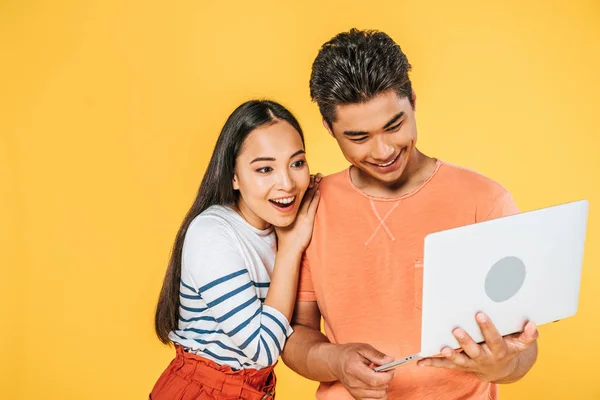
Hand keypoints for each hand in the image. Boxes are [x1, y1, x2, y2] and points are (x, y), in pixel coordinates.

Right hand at [275, 173, 321, 252]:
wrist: (289, 248)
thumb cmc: (285, 236)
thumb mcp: (281, 222)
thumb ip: (282, 214)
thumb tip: (282, 207)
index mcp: (286, 210)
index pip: (293, 193)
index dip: (300, 185)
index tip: (305, 178)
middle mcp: (293, 210)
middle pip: (301, 193)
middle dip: (308, 183)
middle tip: (313, 175)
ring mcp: (301, 215)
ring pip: (308, 197)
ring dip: (313, 188)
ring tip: (317, 179)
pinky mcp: (307, 220)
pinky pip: (312, 206)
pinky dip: (315, 198)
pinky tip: (318, 191)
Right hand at [328, 343, 394, 399]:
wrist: (335, 362)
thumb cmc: (349, 354)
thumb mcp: (363, 348)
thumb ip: (377, 355)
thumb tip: (390, 361)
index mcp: (354, 369)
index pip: (375, 380)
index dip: (388, 375)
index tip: (392, 368)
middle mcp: (353, 384)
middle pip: (379, 389)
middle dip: (387, 379)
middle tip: (384, 370)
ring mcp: (355, 392)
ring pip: (380, 396)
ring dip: (384, 387)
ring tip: (378, 377)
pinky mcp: (357, 397)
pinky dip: (379, 394)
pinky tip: (376, 384)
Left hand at [417, 312, 538, 382]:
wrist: (502, 369)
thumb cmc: (508, 348)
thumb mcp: (520, 343)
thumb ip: (527, 335)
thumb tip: (532, 324)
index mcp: (499, 350)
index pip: (494, 338)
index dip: (488, 328)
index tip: (480, 314)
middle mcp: (485, 357)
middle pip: (475, 350)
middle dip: (466, 340)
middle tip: (457, 330)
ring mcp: (472, 362)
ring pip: (460, 360)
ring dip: (450, 355)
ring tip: (442, 349)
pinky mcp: (461, 364)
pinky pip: (446, 365)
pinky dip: (433, 363)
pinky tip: (421, 362)